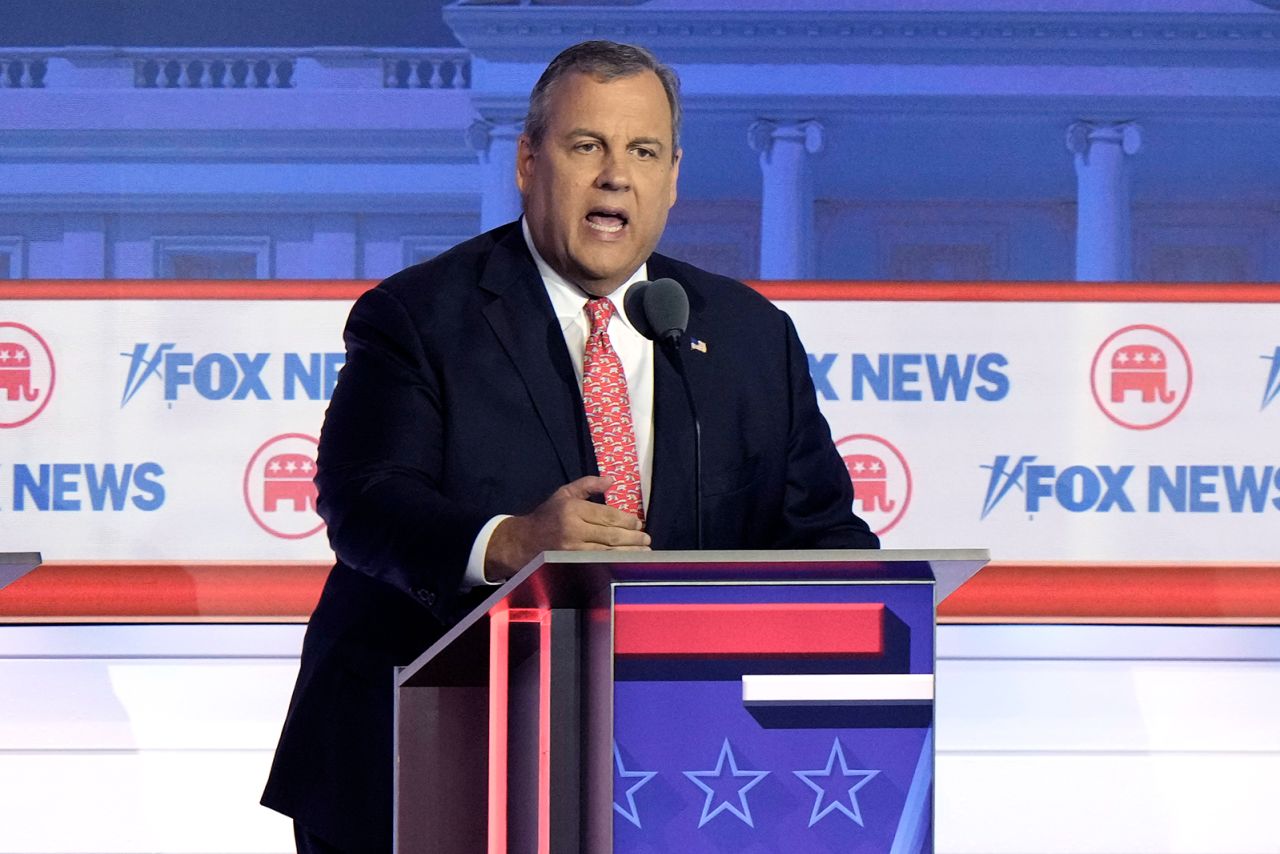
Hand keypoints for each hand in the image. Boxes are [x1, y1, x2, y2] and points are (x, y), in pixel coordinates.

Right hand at [484, 476, 649, 581]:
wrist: (522, 541)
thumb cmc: (547, 515)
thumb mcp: (564, 493)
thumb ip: (588, 485)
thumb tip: (611, 480)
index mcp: (572, 509)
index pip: (607, 515)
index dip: (626, 520)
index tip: (638, 523)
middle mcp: (572, 529)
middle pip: (610, 535)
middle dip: (632, 537)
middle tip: (646, 538)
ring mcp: (571, 549)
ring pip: (607, 552)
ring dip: (629, 552)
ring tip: (644, 551)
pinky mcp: (570, 564)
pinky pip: (598, 563)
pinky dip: (615, 562)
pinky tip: (626, 561)